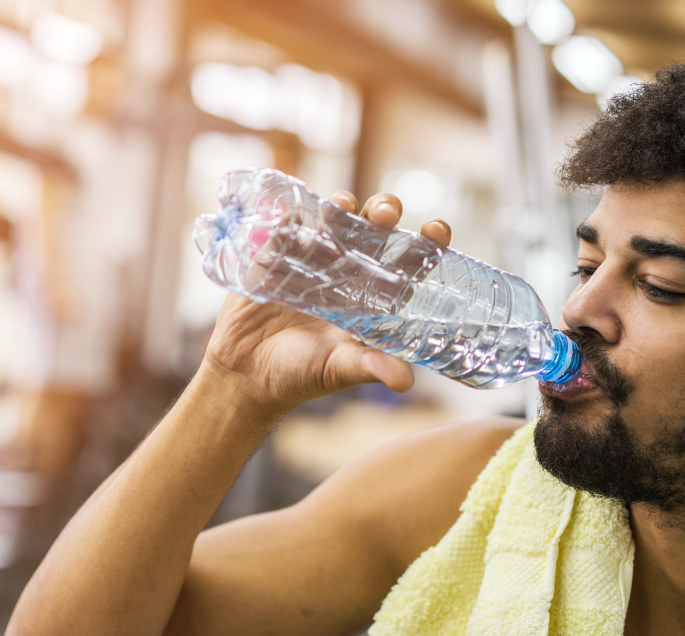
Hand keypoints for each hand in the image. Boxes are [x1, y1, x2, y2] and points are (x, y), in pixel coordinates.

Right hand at [201, 190, 453, 413]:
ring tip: (343, 204)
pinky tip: (295, 211)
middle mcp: (347, 272)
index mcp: (371, 297)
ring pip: (333, 218)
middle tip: (384, 213)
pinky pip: (284, 226)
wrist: (246, 376)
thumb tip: (406, 382)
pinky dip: (290, 215)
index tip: (438, 229)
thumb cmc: (301, 374)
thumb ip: (371, 367)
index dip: (425, 244)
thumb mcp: (339, 369)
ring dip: (341, 205)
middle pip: (373, 229)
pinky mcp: (274, 255)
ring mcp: (311, 259)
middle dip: (383, 211)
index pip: (406, 263)